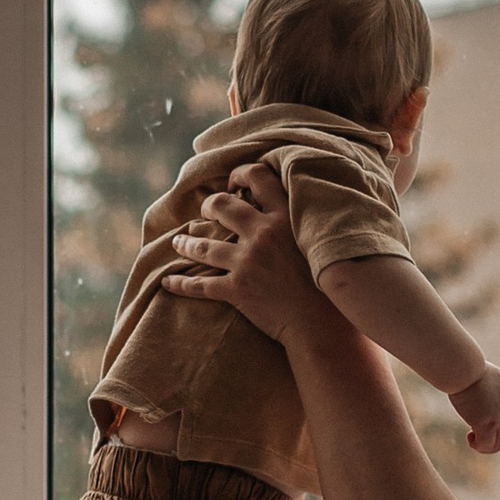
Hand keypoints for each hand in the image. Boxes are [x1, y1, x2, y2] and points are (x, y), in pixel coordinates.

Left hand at [161, 160, 323, 345]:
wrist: (323, 324)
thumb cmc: (331, 284)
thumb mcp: (325, 239)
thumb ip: (308, 219)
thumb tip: (301, 203)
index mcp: (286, 217)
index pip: (259, 177)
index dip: (241, 174)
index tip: (235, 183)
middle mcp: (263, 234)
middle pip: (223, 205)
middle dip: (210, 205)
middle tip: (207, 209)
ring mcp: (247, 262)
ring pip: (204, 245)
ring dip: (186, 243)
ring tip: (178, 242)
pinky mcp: (237, 290)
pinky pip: (199, 286)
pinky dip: (180, 284)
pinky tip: (167, 282)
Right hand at [450, 362, 499, 454]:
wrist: (464, 368)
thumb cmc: (467, 369)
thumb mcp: (487, 379)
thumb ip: (490, 391)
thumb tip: (481, 401)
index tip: (484, 425)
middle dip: (494, 439)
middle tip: (478, 436)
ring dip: (487, 446)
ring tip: (474, 442)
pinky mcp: (488, 423)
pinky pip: (485, 445)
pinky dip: (478, 446)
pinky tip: (469, 439)